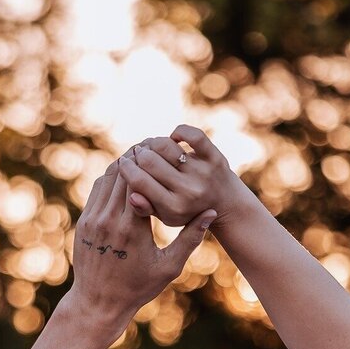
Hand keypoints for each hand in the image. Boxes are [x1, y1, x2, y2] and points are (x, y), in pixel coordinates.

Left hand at [70, 156, 215, 331]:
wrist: (100, 302)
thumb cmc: (138, 287)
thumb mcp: (169, 267)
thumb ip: (190, 239)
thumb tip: (210, 213)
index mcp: (132, 229)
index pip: (140, 182)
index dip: (151, 165)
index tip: (164, 157)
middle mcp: (109, 220)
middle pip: (123, 175)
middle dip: (137, 160)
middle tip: (153, 150)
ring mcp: (93, 220)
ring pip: (107, 178)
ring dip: (123, 167)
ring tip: (140, 160)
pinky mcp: (84, 222)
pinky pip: (97, 190)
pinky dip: (111, 180)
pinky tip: (125, 177)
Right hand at [118, 126, 248, 228]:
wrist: (225, 205)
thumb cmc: (187, 210)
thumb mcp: (165, 216)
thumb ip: (145, 207)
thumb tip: (130, 196)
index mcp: (174, 208)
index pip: (138, 182)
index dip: (126, 168)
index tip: (123, 162)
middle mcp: (189, 191)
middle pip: (148, 161)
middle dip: (138, 155)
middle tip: (137, 154)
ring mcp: (203, 173)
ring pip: (165, 145)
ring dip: (154, 143)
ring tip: (152, 147)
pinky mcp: (214, 157)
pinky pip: (192, 135)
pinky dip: (178, 132)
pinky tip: (173, 139)